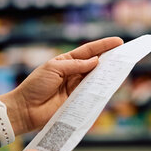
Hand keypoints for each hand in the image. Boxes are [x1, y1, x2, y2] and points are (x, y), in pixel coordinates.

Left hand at [0, 37, 122, 134]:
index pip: (88, 51)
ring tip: (121, 69)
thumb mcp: (54, 68)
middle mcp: (73, 73)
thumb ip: (75, 65)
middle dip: (110, 59)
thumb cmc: (35, 85)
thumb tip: (96, 62)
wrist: (25, 109)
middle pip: (95, 64)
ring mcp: (76, 88)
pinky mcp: (77, 102)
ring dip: (108, 74)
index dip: (103, 46)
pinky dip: (100, 90)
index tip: (118, 42)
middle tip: (125, 55)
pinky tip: (110, 85)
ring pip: (95, 79)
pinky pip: (91, 94)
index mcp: (66, 61)